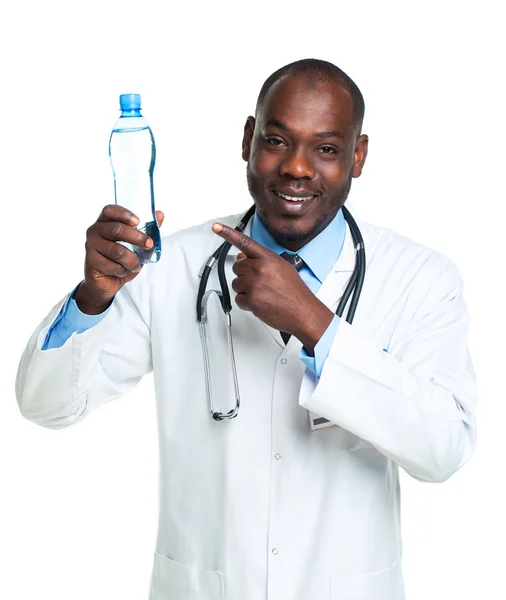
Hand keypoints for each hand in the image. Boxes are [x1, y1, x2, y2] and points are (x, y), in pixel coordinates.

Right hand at [74, 205, 163, 313]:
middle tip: (149, 244)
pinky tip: (122, 271)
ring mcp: (90, 245)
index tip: (138, 221)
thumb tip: (160, 214)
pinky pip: (112, 266)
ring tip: (136, 265)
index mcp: (104, 222)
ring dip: (132, 260)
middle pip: (117, 230)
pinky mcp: (90, 261)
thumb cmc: (121, 260)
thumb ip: (147, 229)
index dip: (124, 214)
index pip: (110, 210)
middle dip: (137, 238)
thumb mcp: (136, 244)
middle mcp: (94, 231)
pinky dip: (123, 270)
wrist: (107, 282)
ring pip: (117, 251)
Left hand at [212, 222, 333, 351]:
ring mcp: (254, 284)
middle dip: (244, 274)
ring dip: (245, 290)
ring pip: (236, 283)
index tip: (216, 227)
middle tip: (259, 282)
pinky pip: (238, 299)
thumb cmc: (295, 292)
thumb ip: (262, 260)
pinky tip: (261, 303)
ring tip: (263, 294)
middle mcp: (260, 269)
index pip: (245, 242)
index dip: (228, 233)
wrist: (303, 311)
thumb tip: (243, 256)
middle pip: (237, 267)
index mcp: (268, 258)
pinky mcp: (251, 300)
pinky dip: (247, 303)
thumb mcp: (282, 268)